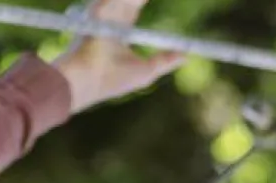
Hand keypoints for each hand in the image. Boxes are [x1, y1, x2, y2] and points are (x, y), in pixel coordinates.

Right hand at [50, 0, 185, 114]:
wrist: (89, 81)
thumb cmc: (114, 80)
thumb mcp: (146, 71)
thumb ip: (165, 61)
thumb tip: (186, 56)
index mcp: (116, 33)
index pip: (132, 8)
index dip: (142, 0)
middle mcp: (106, 21)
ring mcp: (100, 14)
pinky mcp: (97, 10)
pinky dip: (123, 1)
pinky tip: (142, 0)